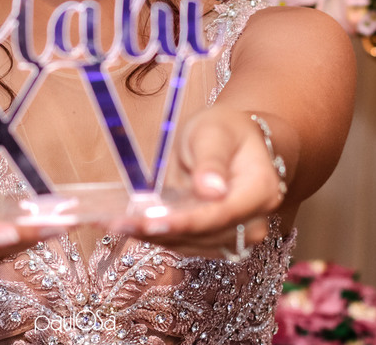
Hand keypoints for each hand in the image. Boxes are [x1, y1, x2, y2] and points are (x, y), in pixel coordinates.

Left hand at [113, 107, 286, 258]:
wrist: (236, 142)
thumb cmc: (225, 131)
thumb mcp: (214, 131)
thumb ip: (212, 160)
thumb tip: (211, 190)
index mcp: (261, 190)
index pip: (222, 214)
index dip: (185, 221)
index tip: (153, 222)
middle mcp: (254, 221)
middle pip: (204, 235)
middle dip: (160, 231)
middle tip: (119, 223)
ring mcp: (236, 236)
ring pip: (191, 245)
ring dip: (152, 237)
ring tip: (114, 224)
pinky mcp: (215, 241)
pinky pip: (184, 243)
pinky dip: (155, 236)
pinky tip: (127, 225)